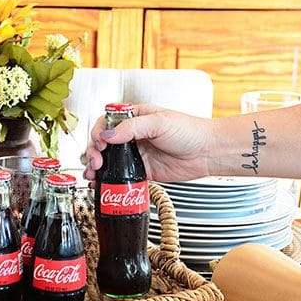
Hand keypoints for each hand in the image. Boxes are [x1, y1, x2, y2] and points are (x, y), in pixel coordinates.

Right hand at [84, 104, 214, 182]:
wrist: (207, 153)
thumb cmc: (190, 131)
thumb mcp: (159, 122)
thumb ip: (132, 127)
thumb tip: (108, 134)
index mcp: (135, 117)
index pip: (107, 121)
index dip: (99, 132)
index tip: (100, 142)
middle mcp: (133, 135)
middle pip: (103, 142)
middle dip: (94, 152)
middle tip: (96, 162)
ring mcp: (136, 154)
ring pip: (108, 160)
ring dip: (96, 167)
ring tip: (92, 174)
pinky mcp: (141, 170)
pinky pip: (120, 176)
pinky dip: (108, 180)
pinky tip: (101, 183)